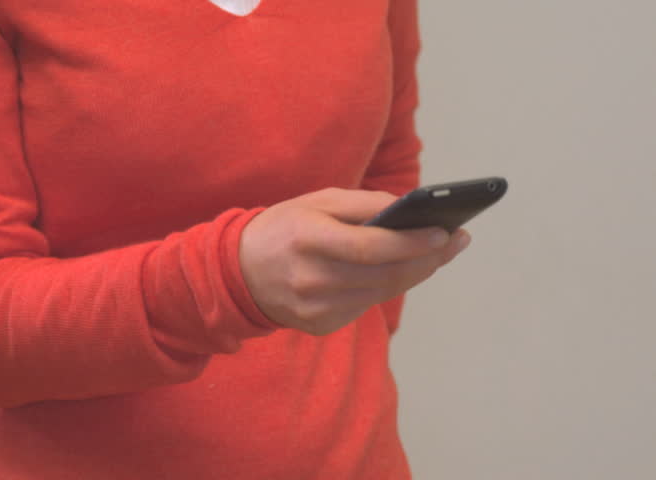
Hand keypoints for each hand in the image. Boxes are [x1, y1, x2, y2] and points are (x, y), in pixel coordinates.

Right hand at [239, 187, 470, 335]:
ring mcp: (315, 309)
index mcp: (306, 240)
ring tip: (439, 252)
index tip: (447, 232)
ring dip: (415, 272)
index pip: (370, 247)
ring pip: (382, 292)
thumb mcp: (315, 201)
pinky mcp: (320, 326)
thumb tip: (410, 210)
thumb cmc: (284, 228)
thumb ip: (362, 204)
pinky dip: (387, 286)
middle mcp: (311, 279)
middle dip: (428, 258)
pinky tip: (402, 269)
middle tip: (457, 241)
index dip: (412, 242)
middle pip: (385, 274)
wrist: (238, 273)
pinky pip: (366, 305)